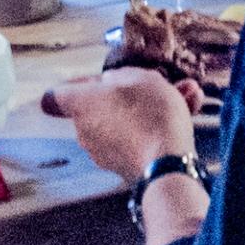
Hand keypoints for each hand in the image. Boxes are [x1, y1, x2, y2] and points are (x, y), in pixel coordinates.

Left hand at [38, 66, 201, 182]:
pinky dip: (156, 129)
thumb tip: (112, 83)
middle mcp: (84, 131)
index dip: (74, 85)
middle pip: (98, 108)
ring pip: (124, 123)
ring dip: (149, 111)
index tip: (93, 82)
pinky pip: (137, 140)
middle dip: (127, 95)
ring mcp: (102, 153)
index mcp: (81, 104)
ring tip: (187, 95)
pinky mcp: (122, 167)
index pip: (55, 97)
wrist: (166, 163)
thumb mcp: (140, 77)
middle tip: (154, 84)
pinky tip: (189, 112)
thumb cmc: (148, 113)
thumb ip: (122, 76)